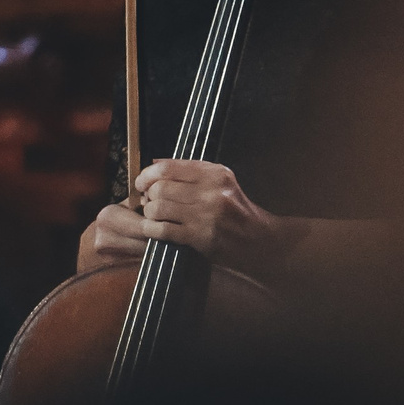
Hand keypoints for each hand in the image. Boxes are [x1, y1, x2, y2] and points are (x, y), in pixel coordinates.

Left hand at [83, 161, 283, 272]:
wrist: (262, 241)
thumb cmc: (237, 212)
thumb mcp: (221, 184)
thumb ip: (190, 171)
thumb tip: (154, 163)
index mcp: (215, 174)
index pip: (167, 168)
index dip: (146, 176)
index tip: (141, 184)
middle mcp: (212, 191)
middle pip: (159, 188)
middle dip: (148, 197)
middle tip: (150, 203)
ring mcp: (207, 214)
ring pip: (158, 207)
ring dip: (150, 214)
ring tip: (155, 217)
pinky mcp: (202, 236)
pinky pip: (163, 230)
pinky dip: (153, 230)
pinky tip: (157, 230)